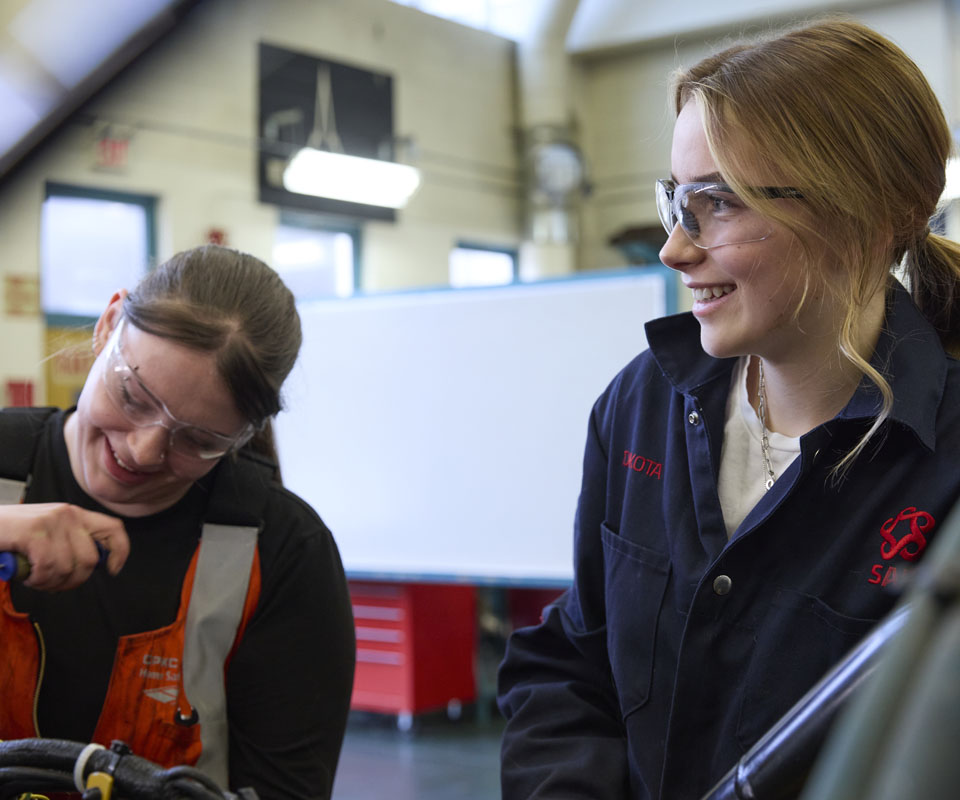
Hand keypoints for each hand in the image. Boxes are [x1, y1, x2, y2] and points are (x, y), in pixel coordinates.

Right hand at [0, 503, 128, 590]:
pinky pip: (48, 568)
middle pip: (90, 559)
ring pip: (67, 568)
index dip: (120, 551)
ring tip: (34, 576)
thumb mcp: (47, 534)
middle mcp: (67, 515)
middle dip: (72, 581)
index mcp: (75, 514)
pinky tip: (27, 574)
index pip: (113, 528)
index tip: (112, 569)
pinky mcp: (34, 532)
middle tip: (51, 581)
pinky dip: (37, 579)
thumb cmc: (10, 535)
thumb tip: (91, 565)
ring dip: (49, 582)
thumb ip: (69, 543)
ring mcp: (51, 522)